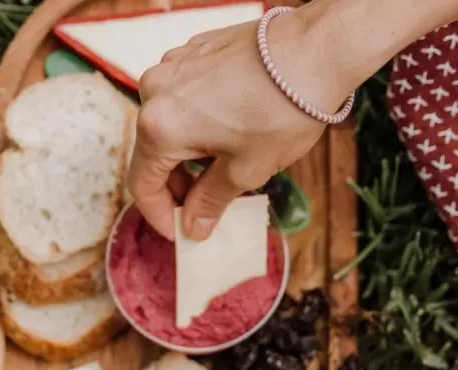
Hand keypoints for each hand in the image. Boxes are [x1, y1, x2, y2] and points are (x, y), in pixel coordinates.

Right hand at [128, 6, 350, 240]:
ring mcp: (173, 65)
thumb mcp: (246, 170)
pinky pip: (183, 97)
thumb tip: (193, 227)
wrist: (315, 51)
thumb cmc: (282, 111)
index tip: (180, 231)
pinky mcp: (193, 50)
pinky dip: (197, 121)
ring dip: (187, 152)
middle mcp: (155, 91)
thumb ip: (210, 202)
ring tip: (222, 166)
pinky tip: (229, 129)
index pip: (142, 184)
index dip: (159, 215)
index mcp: (160, 126)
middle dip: (176, 184)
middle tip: (204, 206)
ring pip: (168, 123)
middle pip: (152, 151)